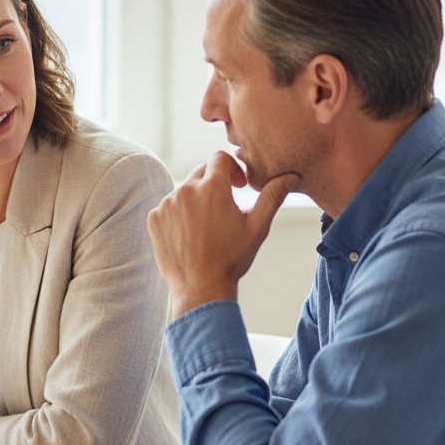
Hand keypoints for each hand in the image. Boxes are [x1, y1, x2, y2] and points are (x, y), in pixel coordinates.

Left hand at [147, 151, 297, 318]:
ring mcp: (166, 204)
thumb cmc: (231, 258)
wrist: (201, 287)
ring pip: (184, 191)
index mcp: (212, 186)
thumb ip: (273, 196)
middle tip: (224, 208)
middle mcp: (186, 190)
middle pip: (201, 173)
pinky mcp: (154, 219)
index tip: (237, 186)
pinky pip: (167, 208)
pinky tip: (190, 234)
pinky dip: (178, 215)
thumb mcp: (257, 227)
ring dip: (195, 200)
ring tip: (207, 226)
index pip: (220, 157)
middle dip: (214, 184)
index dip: (232, 168)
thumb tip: (290, 176)